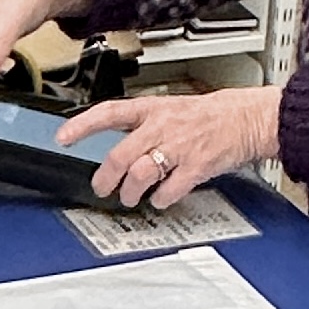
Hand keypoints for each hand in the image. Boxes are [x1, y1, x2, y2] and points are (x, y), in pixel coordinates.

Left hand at [55, 86, 282, 209]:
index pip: (109, 113)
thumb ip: (143, 126)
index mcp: (152, 110)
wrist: (246, 118)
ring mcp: (179, 148)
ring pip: (140, 174)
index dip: (82, 125)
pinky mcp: (195, 167)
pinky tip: (161, 198)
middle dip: (105, 177)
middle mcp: (162, 127)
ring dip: (130, 192)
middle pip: (120, 155)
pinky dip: (161, 199)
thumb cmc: (208, 115)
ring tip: (130, 197)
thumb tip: (116, 147)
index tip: (63, 136)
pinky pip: (169, 190)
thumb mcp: (170, 109)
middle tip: (101, 187)